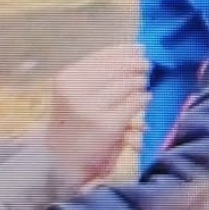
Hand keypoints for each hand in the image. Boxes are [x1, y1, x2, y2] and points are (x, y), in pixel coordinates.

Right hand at [44, 43, 148, 186]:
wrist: (62, 160)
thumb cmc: (75, 121)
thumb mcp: (76, 92)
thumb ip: (101, 70)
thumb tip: (137, 49)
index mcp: (67, 78)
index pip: (104, 55)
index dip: (126, 50)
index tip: (140, 50)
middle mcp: (76, 91)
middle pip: (119, 67)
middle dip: (138, 65)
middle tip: (146, 68)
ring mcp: (91, 109)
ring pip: (130, 83)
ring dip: (141, 83)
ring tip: (141, 86)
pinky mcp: (107, 125)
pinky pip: (136, 102)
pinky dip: (143, 98)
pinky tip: (143, 100)